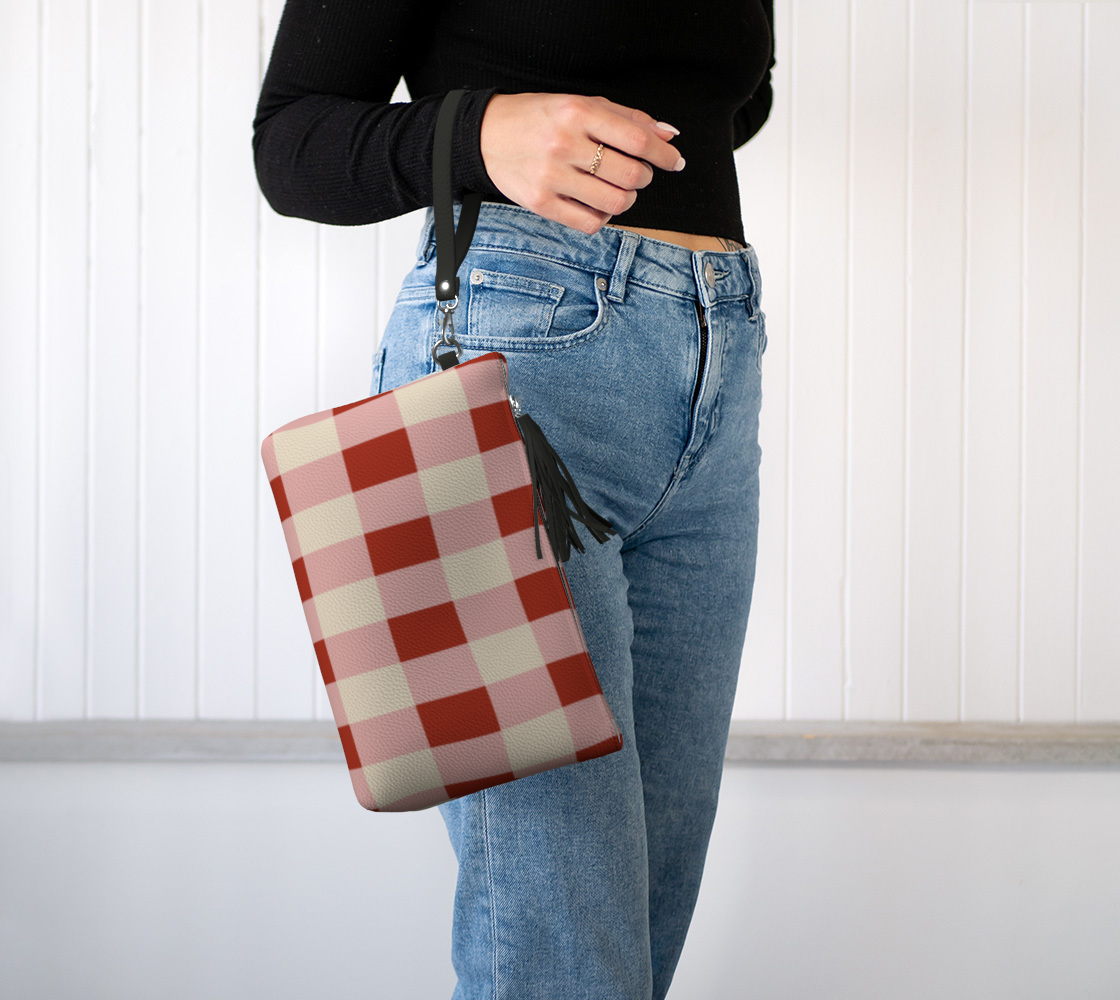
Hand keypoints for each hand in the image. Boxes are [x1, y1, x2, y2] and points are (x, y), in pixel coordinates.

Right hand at [478, 92, 683, 234]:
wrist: (486, 135)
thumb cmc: (540, 118)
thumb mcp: (581, 105)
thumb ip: (627, 119)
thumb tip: (669, 136)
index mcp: (578, 112)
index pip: (637, 139)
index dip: (664, 155)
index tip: (674, 162)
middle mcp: (564, 144)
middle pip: (630, 175)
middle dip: (644, 178)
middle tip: (638, 174)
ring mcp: (551, 177)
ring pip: (615, 203)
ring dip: (627, 199)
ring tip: (618, 189)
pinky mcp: (541, 204)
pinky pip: (591, 223)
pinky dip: (604, 217)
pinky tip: (598, 204)